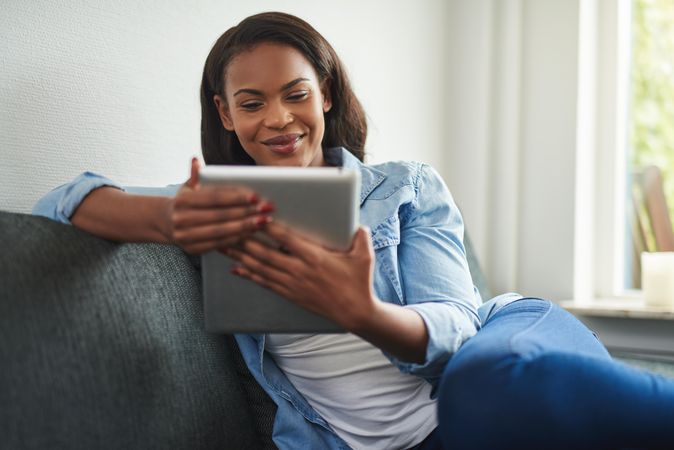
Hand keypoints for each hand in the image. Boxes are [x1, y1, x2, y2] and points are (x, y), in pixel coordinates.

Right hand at [164, 158, 273, 253]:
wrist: (165, 224)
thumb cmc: (185, 202)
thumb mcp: (187, 187)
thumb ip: (195, 175)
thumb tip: (196, 160)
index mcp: (182, 201)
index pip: (215, 198)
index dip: (236, 197)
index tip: (256, 196)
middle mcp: (181, 219)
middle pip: (220, 216)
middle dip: (246, 212)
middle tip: (267, 209)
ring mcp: (185, 236)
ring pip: (222, 231)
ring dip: (245, 227)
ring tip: (263, 221)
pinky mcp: (192, 249)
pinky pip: (219, 244)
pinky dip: (237, 238)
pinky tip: (252, 233)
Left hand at [226, 223, 377, 329]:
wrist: (355, 312)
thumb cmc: (359, 282)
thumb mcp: (364, 255)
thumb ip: (360, 235)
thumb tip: (356, 222)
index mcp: (315, 257)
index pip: (286, 239)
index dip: (269, 227)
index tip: (255, 216)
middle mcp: (299, 270)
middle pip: (265, 253)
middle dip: (244, 240)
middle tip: (227, 229)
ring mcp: (292, 284)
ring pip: (260, 267)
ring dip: (240, 256)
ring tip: (223, 246)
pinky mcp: (290, 294)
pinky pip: (264, 283)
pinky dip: (249, 275)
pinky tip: (236, 269)